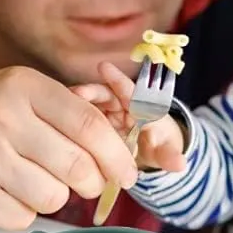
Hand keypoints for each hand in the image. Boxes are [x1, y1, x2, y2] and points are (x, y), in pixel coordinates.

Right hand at [0, 66, 137, 229]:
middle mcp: (2, 119)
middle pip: (78, 166)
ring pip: (54, 197)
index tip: (129, 172)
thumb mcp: (20, 92)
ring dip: (55, 195)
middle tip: (87, 182)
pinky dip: (24, 210)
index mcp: (23, 86)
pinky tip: (4, 190)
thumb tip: (126, 133)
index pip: (88, 124)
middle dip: (93, 181)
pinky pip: (24, 218)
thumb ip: (71, 108)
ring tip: (33, 179)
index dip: (117, 153)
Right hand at [69, 61, 186, 173]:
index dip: (118, 80)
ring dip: (76, 104)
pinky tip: (51, 120)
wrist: (147, 150)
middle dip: (92, 91)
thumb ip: (168, 155)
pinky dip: (66, 116)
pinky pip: (76, 116)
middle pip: (104, 94)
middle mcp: (120, 104)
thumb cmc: (157, 145)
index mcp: (141, 107)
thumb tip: (181, 164)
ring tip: (61, 105)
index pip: (130, 91)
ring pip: (88, 104)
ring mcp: (102, 112)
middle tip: (77, 92)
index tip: (105, 68)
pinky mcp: (88, 122)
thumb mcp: (163, 151)